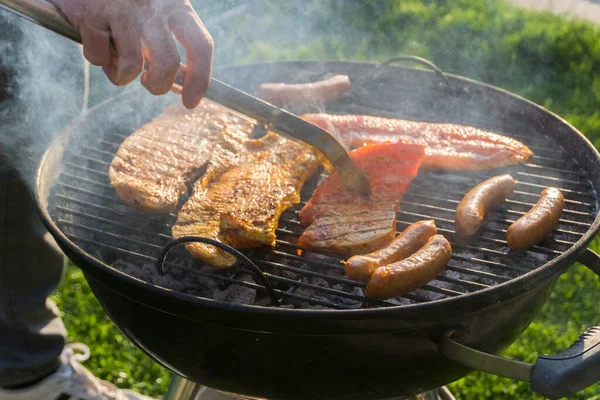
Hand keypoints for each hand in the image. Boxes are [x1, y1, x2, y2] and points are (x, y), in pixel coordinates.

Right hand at [49, 0, 213, 108]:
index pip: (201, 46)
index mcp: (176, 6)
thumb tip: (181, 84)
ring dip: (122, 74)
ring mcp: (121, 11)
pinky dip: (98, 59)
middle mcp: (152, 7)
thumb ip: (170, 41)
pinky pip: (98, 58)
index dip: (199, 80)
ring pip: (131, 67)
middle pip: (167, 63)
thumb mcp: (158, 11)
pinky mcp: (91, 15)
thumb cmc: (129, 2)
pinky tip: (98, 42)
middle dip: (158, 85)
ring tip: (117, 60)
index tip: (190, 102)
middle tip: (148, 84)